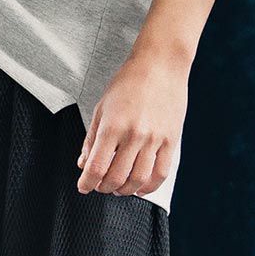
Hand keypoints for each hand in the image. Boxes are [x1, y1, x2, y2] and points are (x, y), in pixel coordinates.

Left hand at [75, 45, 186, 196]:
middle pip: (116, 178)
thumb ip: (91, 138)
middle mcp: (134, 135)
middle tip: (100, 186)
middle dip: (104, 188)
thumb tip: (83, 163)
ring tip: (119, 187)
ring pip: (138, 180)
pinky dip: (149, 186)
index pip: (96, 167)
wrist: (160, 65)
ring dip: (125, 190)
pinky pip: (161, 173)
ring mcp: (154, 139)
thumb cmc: (129, 82)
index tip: (84, 187)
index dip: (87, 183)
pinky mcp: (171, 141)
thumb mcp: (102, 107)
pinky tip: (141, 186)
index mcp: (113, 126)